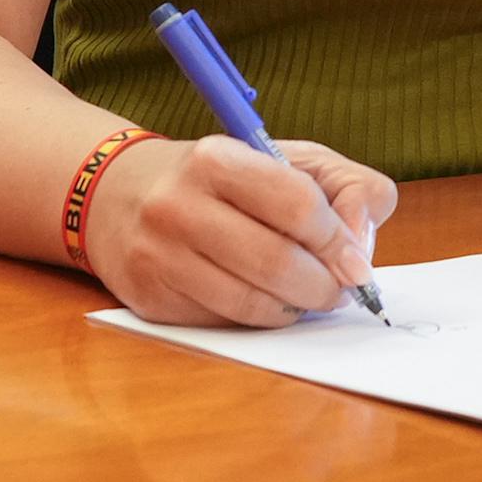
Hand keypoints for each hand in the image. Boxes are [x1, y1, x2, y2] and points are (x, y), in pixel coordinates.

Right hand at [88, 135, 396, 327]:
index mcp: (216, 159)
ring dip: (296, 309)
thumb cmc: (224, 179)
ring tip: (308, 297)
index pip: (297, 205)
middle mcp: (177, 206)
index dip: (339, 241)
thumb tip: (361, 246)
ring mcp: (158, 256)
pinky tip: (267, 302)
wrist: (120, 194)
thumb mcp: (290, 159)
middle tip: (341, 291)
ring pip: (252, 303)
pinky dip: (259, 319)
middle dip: (325, 286)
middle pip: (277, 263)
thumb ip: (347, 188)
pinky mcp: (149, 299)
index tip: (358, 263)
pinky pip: (224, 322)